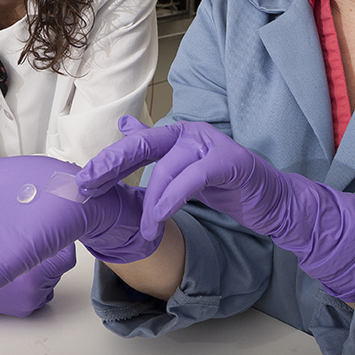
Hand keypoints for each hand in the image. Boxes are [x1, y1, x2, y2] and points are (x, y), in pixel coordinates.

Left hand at [80, 117, 354, 301]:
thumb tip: (123, 125)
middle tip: (89, 188)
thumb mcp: (183, 170)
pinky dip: (173, 197)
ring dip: (151, 202)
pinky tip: (161, 215)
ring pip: (168, 168)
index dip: (107, 161)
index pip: (135, 145)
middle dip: (112, 166)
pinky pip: (193, 178)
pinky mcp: (229, 161)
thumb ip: (155, 148)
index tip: (82, 182)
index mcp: (178, 134)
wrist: (272, 202)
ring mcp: (211, 144)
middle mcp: (191, 132)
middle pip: (144, 146)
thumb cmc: (226, 187)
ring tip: (145, 228)